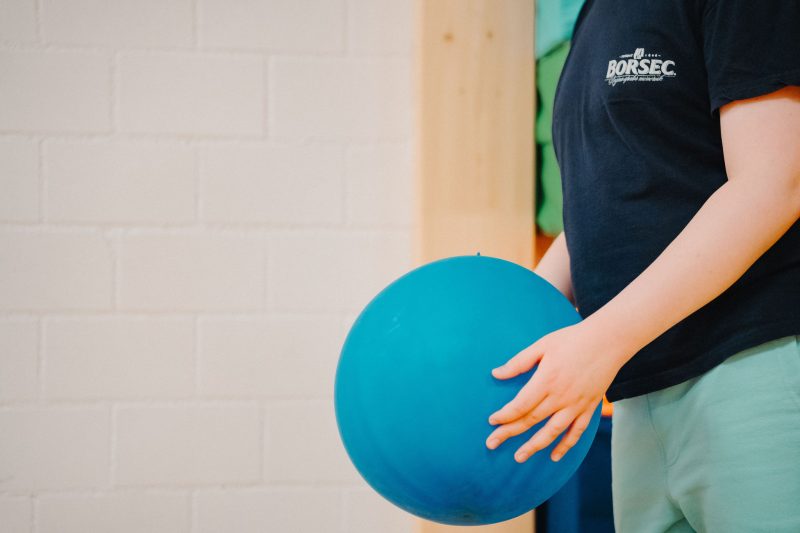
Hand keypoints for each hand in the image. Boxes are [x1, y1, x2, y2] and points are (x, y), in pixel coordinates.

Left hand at [485, 322, 626, 462]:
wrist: (609, 340)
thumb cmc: (573, 339)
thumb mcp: (542, 345)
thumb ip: (519, 362)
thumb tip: (496, 374)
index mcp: (547, 380)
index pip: (521, 404)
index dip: (505, 415)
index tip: (492, 421)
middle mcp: (561, 396)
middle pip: (531, 419)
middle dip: (509, 433)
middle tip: (491, 443)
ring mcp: (577, 404)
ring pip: (552, 431)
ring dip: (534, 446)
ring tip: (519, 457)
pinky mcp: (590, 407)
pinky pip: (577, 431)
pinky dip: (566, 445)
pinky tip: (554, 456)